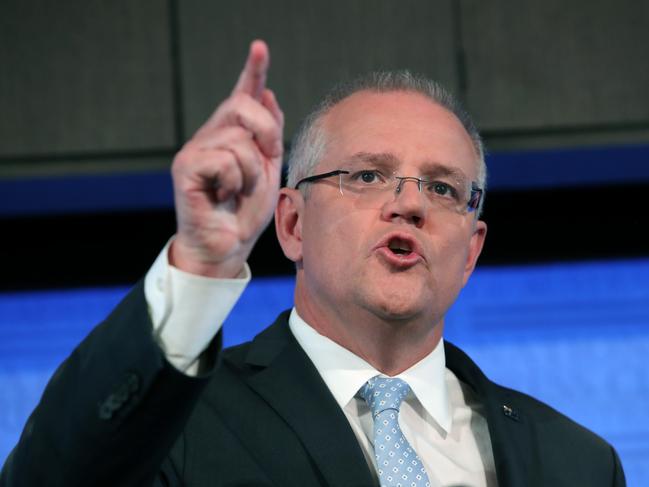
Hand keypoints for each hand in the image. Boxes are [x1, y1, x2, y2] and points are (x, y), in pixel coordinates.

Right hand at [170, 40, 283, 277]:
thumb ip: (270, 134)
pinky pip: (225, 159)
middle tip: (264, 162)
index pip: (241, 95)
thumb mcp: (268, 169)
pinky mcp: (185, 168)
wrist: (227, 245)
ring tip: (238, 190)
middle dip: (266, 134)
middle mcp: (209, 136)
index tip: (260, 47)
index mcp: (230, 135)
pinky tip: (223, 194)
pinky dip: (235, 181)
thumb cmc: (244, 210)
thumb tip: (269, 93)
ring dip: (252, 172)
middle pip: (243, 106)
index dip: (252, 71)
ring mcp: (194, 150)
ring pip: (239, 140)